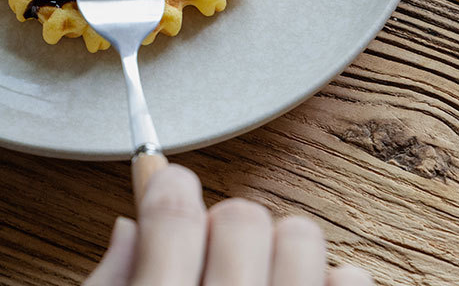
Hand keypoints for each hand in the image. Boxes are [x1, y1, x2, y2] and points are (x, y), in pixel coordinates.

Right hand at [86, 165, 372, 285]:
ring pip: (300, 236)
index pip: (171, 213)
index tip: (163, 182)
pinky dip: (328, 282)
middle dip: (219, 224)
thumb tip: (129, 224)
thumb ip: (105, 281)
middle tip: (209, 253)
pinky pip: (353, 279)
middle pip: (240, 216)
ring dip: (277, 249)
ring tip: (258, 279)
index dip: (163, 183)